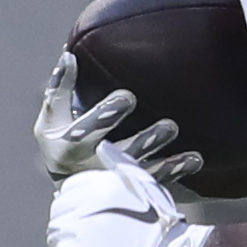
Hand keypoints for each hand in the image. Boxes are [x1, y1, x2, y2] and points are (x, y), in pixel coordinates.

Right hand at [30, 51, 196, 186]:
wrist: (71, 191)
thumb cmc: (60, 144)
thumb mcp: (52, 119)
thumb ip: (59, 89)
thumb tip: (68, 55)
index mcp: (68, 148)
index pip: (87, 131)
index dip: (106, 115)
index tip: (128, 96)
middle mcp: (93, 167)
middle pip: (120, 154)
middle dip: (144, 141)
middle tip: (169, 125)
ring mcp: (114, 181)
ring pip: (142, 170)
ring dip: (166, 157)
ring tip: (181, 136)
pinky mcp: (132, 190)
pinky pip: (156, 182)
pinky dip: (175, 170)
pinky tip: (194, 159)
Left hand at [47, 143, 218, 246]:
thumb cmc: (159, 220)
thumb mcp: (145, 183)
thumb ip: (121, 163)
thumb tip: (102, 146)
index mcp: (101, 184)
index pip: (69, 188)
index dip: (73, 200)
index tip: (83, 212)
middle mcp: (87, 204)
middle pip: (58, 209)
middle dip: (65, 220)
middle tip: (82, 233)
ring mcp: (81, 229)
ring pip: (56, 231)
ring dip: (64, 240)